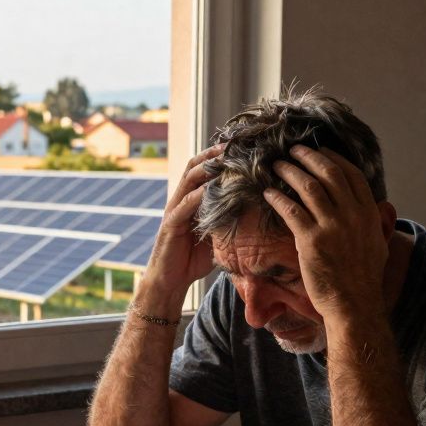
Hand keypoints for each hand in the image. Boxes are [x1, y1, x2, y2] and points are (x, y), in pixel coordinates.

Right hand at [138, 144, 224, 310]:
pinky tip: (213, 189)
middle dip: (213, 154)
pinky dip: (199, 195)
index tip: (239, 146)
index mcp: (190, 201)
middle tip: (234, 144)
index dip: (218, 156)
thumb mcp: (216, 235)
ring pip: (189, 180)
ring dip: (207, 168)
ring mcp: (174, 210)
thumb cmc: (192, 260)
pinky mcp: (171, 224)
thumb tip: (255, 214)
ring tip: (225, 159)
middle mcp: (180, 200)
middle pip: (194, 167)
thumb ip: (228, 221)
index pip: (203, 170)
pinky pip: (185, 205)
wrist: (170, 281)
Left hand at [264, 145, 388, 320]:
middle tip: (293, 151)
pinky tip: (268, 193)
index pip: (351, 174)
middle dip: (309, 158)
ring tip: (277, 166)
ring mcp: (332, 227)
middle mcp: (352, 215)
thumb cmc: (364, 278)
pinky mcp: (311, 241)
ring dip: (291, 172)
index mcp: (368, 213)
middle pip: (329, 174)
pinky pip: (291, 211)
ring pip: (309, 187)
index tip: (320, 150)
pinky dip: (278, 198)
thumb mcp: (379, 243)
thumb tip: (377, 207)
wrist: (354, 304)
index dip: (334, 158)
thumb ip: (374, 221)